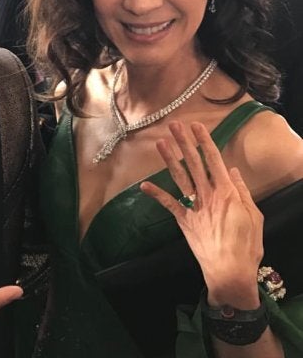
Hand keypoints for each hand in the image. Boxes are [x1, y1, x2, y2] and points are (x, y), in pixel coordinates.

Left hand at [140, 121, 263, 307]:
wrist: (230, 272)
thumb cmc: (247, 246)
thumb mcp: (254, 216)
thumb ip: (242, 191)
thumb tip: (232, 170)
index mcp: (227, 193)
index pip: (213, 160)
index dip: (204, 141)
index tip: (196, 126)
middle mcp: (208, 196)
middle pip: (194, 164)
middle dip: (184, 143)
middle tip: (175, 125)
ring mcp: (193, 207)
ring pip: (180, 177)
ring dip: (169, 159)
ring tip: (160, 142)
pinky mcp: (183, 220)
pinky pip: (168, 204)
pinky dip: (156, 194)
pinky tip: (143, 185)